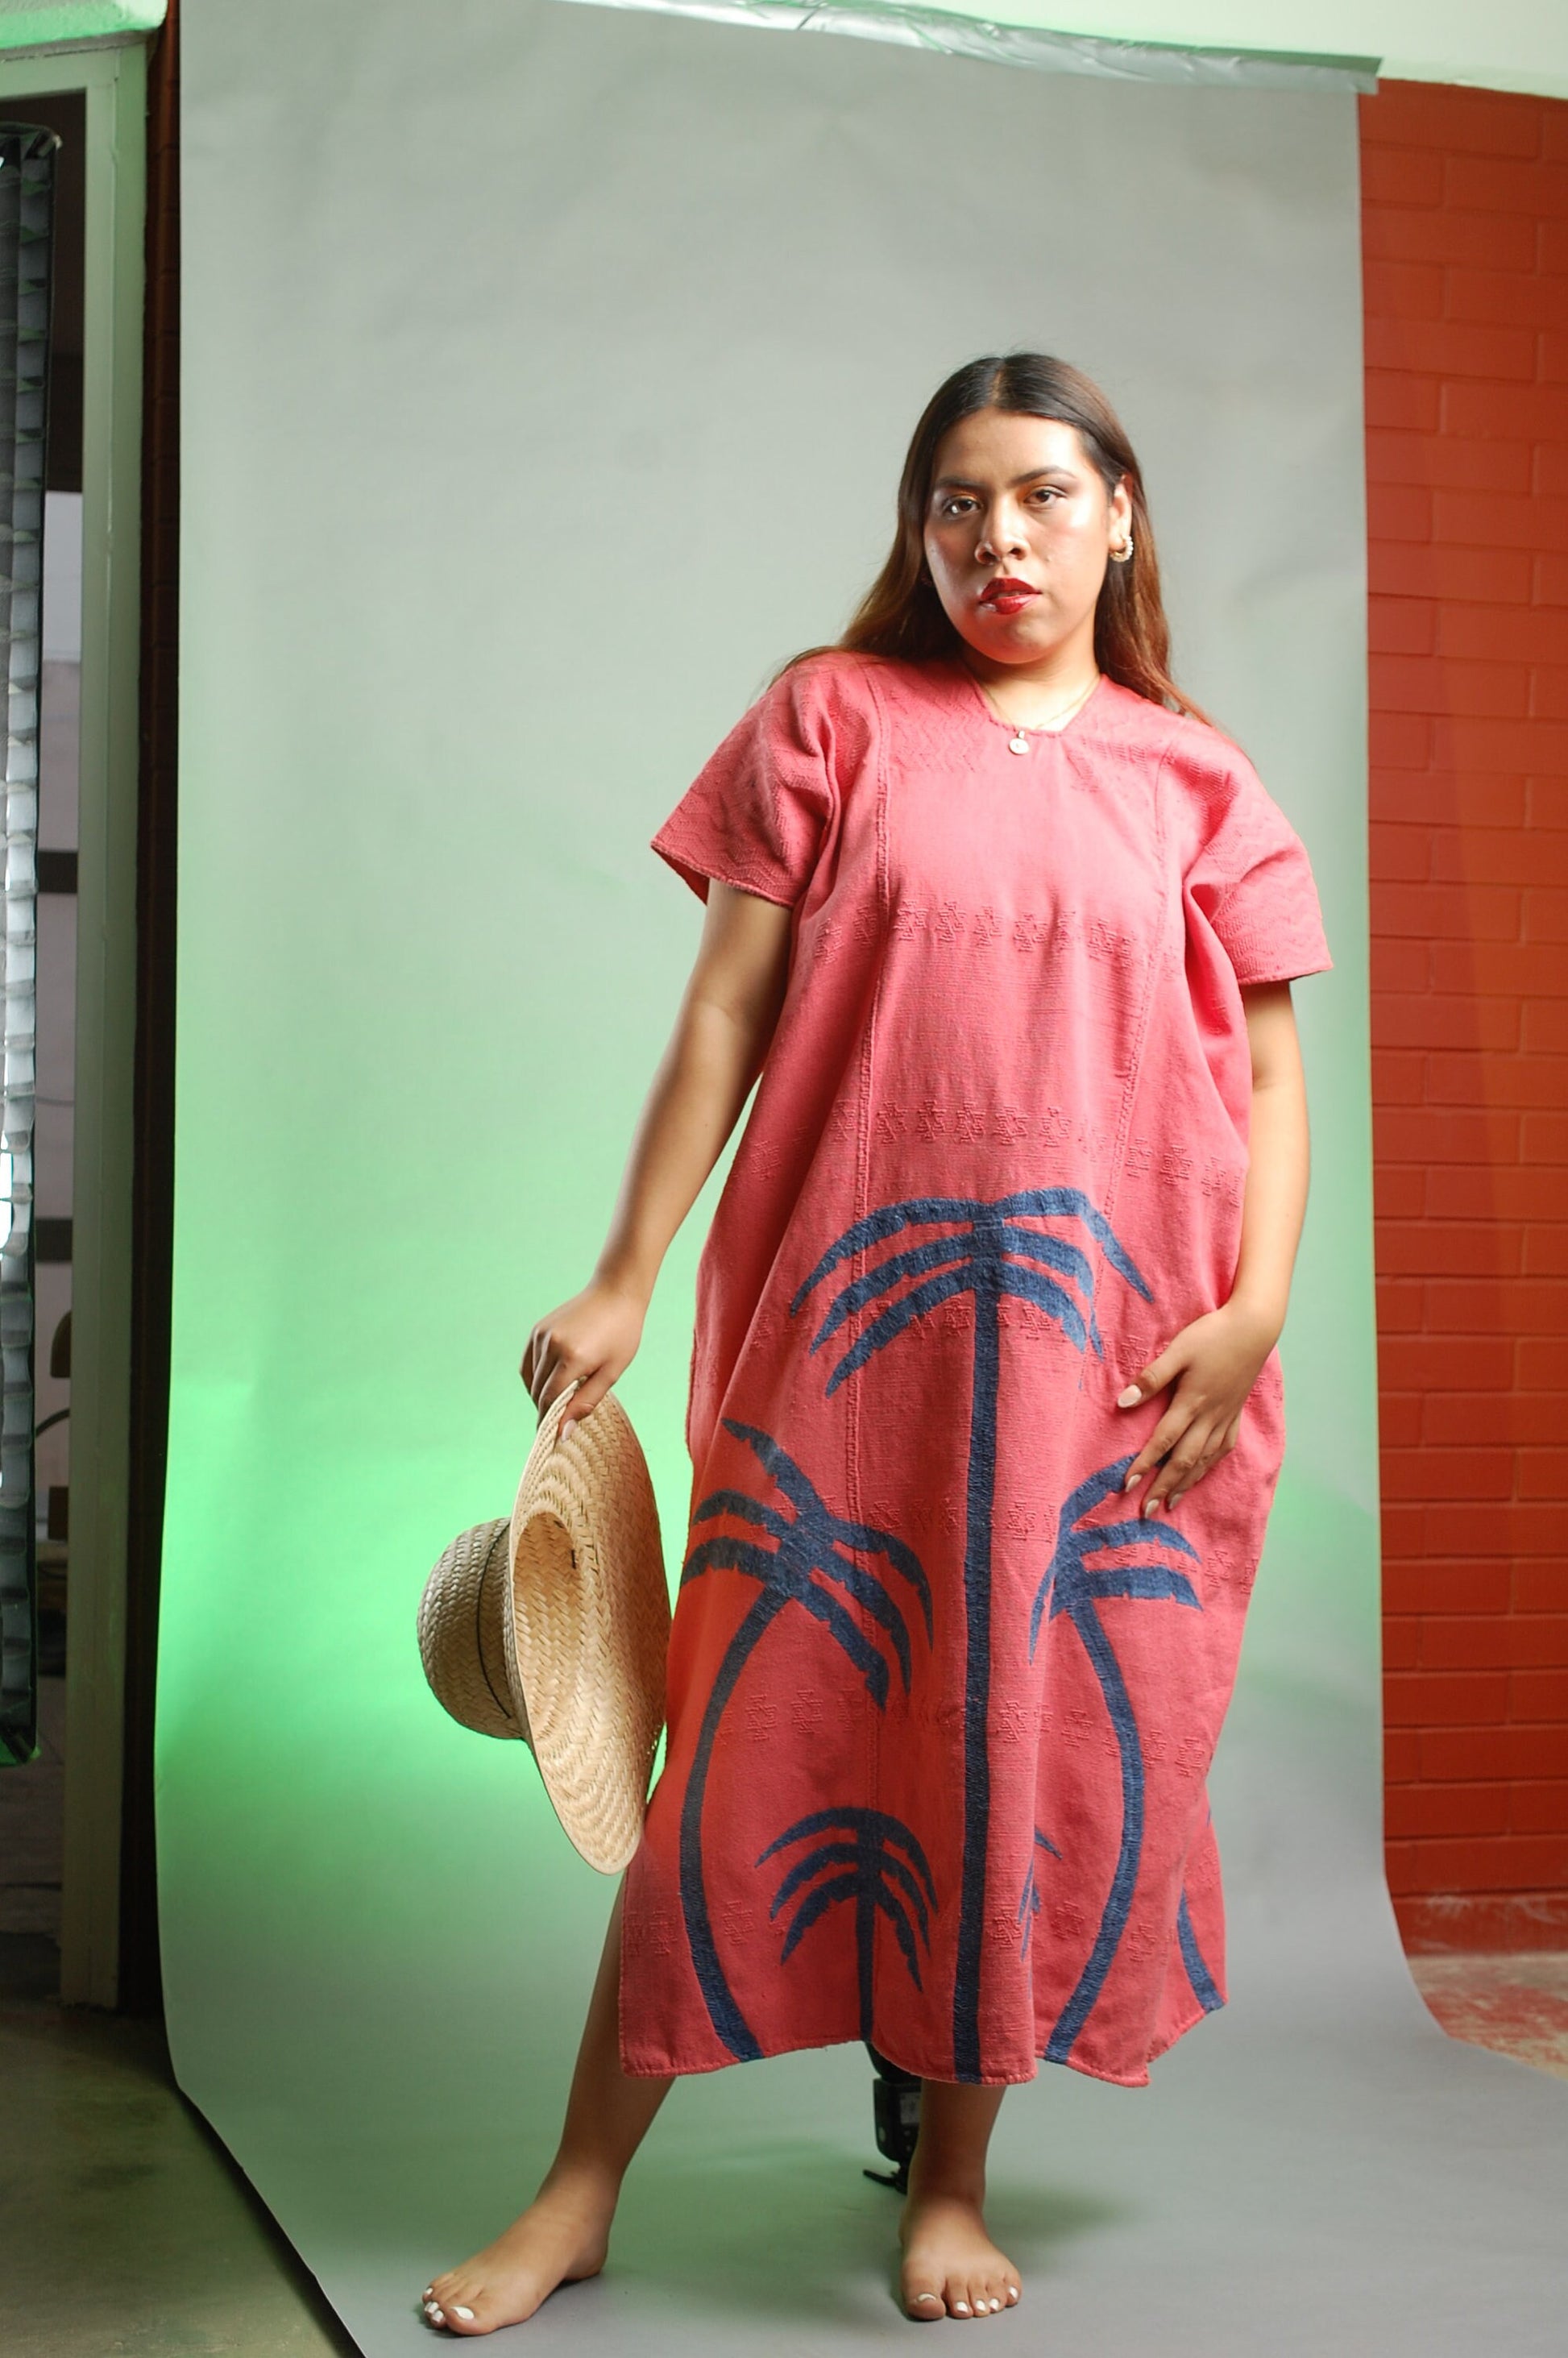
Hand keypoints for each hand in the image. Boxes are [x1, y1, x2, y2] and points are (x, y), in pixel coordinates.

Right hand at [521, 1278, 646, 1443]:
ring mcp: (542, 1336)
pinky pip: (529, 1363)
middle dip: (545, 1411)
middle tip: (557, 1425)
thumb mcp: (612, 1371)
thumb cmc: (622, 1334)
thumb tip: (564, 1431)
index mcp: (573, 1357)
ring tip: (557, 1403)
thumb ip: (586, 1401)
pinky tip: (548, 1385)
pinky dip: (534, 1379)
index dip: (549, 1422)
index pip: (550, 1400)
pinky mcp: (538, 1330)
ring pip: (531, 1379)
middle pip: (538, 1391)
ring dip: (540, 1395)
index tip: (552, 1439)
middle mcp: (552, 1345)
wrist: (616, 1293)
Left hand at [1114, 1300, 1278, 1519]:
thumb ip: (1151, 1378)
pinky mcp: (1235, 1414)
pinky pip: (1222, 1449)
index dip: (1144, 1465)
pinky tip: (1201, 1473)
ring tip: (1170, 1503)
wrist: (1254, 1328)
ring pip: (1204, 1460)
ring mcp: (1225, 1417)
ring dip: (1185, 1484)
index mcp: (1191, 1402)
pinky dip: (1209, 1466)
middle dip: (1163, 1487)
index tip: (1127, 1486)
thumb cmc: (1212, 1335)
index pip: (1162, 1442)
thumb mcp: (1177, 1350)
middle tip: (1146, 1512)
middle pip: (1183, 1460)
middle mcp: (1209, 1417)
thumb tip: (1123, 1402)